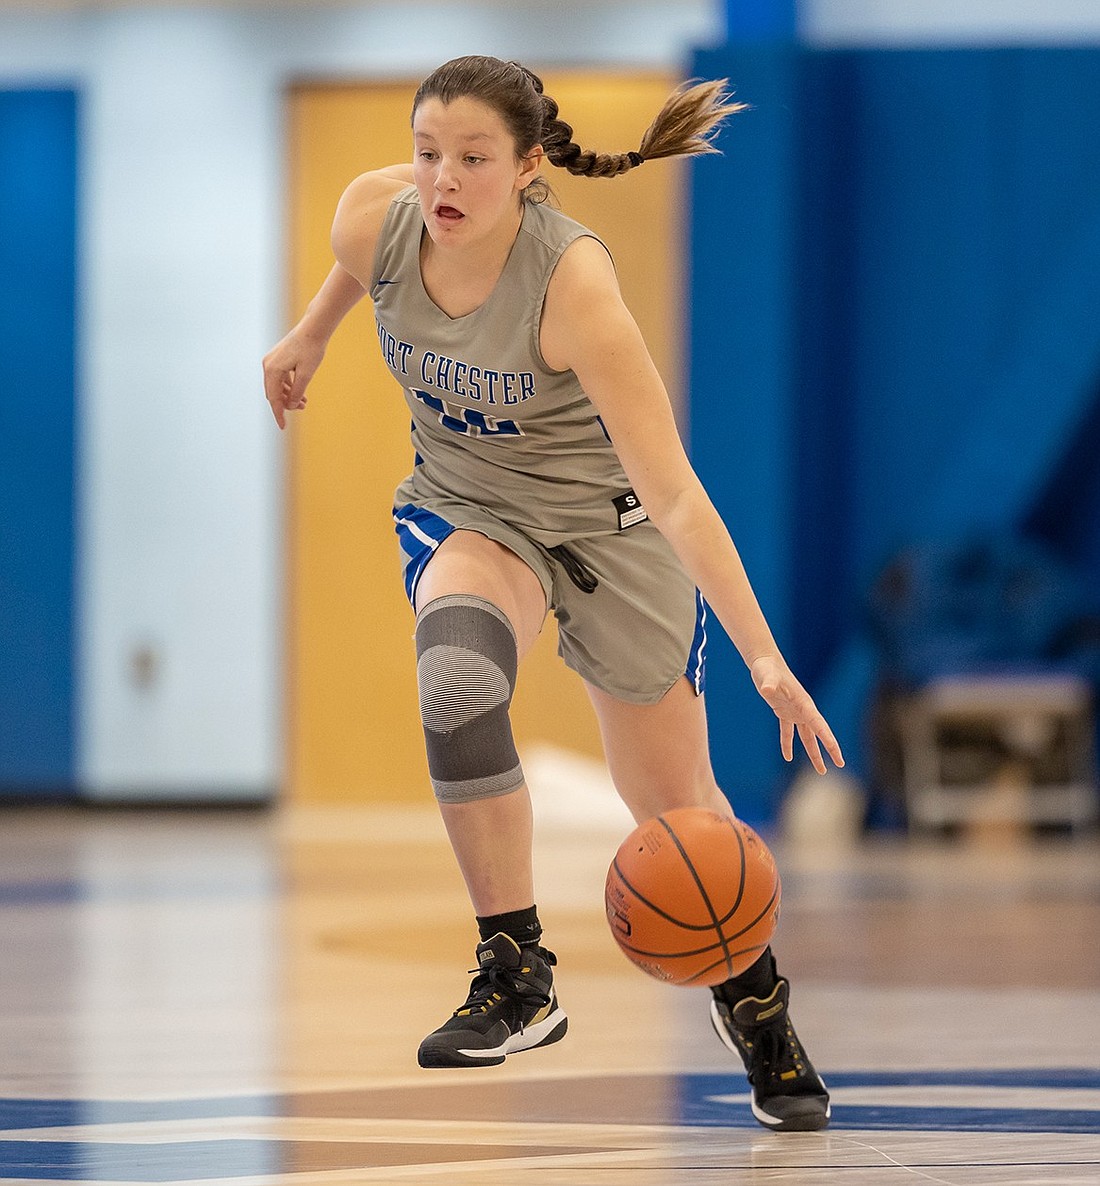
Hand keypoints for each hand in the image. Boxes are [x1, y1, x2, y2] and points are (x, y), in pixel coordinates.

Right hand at [262, 329, 325, 428]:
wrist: (314, 328)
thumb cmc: (311, 349)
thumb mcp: (306, 374)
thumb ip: (297, 392)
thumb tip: (290, 405)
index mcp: (272, 370)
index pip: (274, 398)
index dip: (279, 414)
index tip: (283, 427)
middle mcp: (268, 365)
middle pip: (274, 393)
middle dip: (286, 404)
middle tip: (302, 409)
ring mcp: (271, 361)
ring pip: (277, 386)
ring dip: (289, 396)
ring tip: (304, 403)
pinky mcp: (278, 358)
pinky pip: (280, 378)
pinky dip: (289, 386)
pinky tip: (301, 392)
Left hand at [750, 655, 844, 774]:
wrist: (765, 663)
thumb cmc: (767, 668)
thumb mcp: (766, 676)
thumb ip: (768, 683)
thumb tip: (766, 688)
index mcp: (803, 703)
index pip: (818, 724)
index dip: (827, 739)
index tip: (837, 753)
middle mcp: (803, 709)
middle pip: (819, 733)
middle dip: (829, 749)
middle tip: (840, 765)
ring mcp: (795, 711)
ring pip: (807, 736)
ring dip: (813, 752)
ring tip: (821, 769)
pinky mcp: (784, 712)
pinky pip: (788, 732)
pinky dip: (787, 744)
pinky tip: (787, 757)